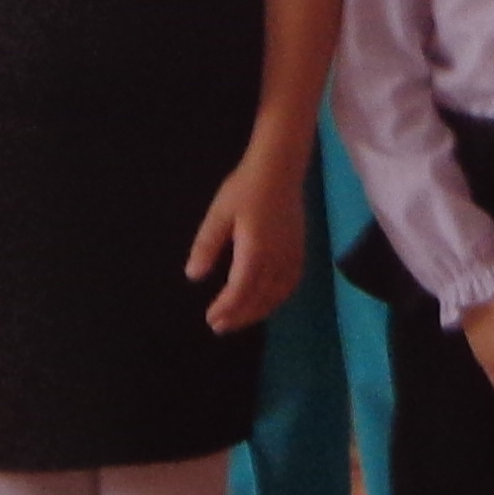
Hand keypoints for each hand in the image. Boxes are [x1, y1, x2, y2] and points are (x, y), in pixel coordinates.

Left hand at [188, 151, 308, 331]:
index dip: (226, 308)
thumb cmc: (244, 188)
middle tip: (219, 326)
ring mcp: (291, 256)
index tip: (210, 318)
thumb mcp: (218, 214)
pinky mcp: (299, 251)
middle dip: (239, 316)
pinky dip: (278, 299)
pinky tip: (268, 301)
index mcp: (255, 252)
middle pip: (258, 298)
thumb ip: (206, 246)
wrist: (279, 168)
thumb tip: (193, 276)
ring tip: (240, 319)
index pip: (240, 291)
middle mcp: (276, 259)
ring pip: (277, 295)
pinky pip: (291, 284)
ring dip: (258, 311)